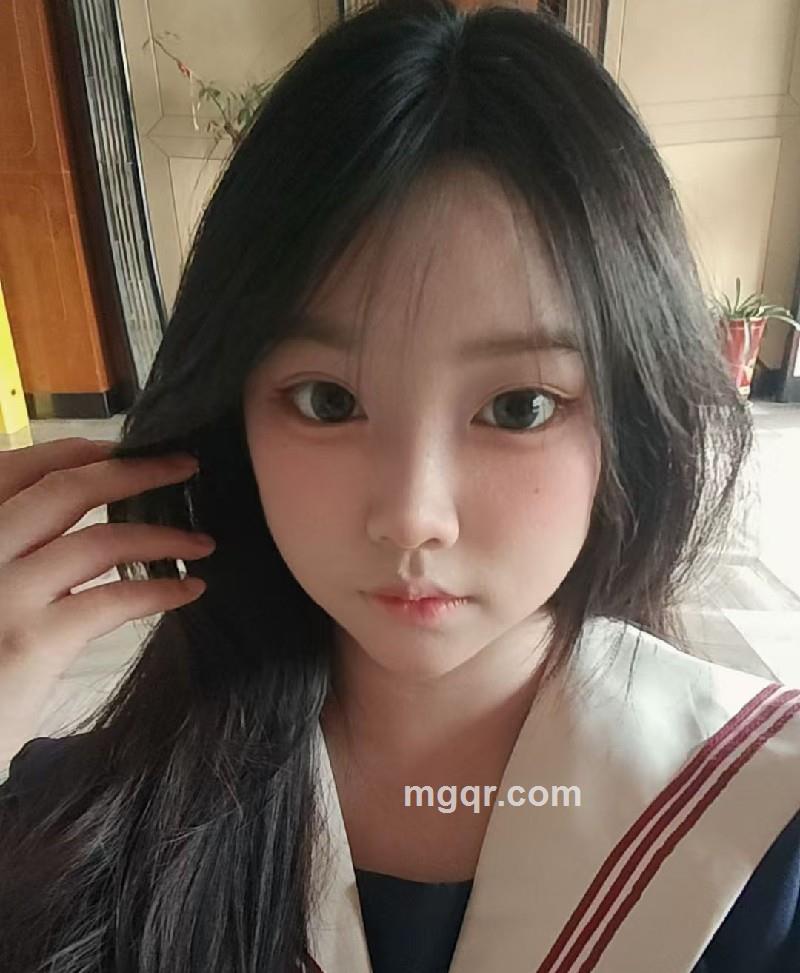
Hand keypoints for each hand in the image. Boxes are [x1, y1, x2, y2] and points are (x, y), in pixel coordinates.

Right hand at [0, 437, 214, 766]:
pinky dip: (160, 591)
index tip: (122, 447)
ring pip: (97, 541)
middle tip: (185, 466)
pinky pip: (110, 600)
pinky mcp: (31, 642)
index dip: (74, 451)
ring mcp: (1, 594)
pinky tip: (190, 590)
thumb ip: (9, 548)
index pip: (13, 469)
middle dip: (133, 471)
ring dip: (161, 535)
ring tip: (203, 541)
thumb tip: (70, 520)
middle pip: (63, 491)